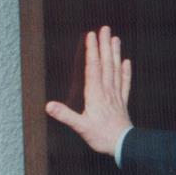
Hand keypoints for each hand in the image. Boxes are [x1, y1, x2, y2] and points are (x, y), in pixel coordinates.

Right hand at [45, 27, 132, 156]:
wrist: (124, 145)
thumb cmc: (102, 136)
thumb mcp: (81, 127)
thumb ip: (66, 115)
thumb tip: (49, 106)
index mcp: (95, 94)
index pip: (93, 68)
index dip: (92, 51)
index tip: (91, 35)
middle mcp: (107, 91)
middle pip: (106, 64)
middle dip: (104, 46)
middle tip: (105, 28)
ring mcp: (116, 96)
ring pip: (116, 70)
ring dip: (115, 54)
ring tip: (115, 39)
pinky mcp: (122, 103)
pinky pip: (125, 84)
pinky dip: (126, 72)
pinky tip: (127, 62)